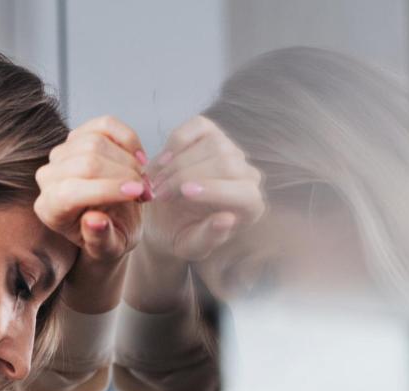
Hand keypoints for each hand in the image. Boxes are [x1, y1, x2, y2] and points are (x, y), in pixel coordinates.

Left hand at [35, 115, 149, 264]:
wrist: (111, 220)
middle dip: (124, 175)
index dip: (107, 189)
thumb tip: (95, 220)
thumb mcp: (108, 249)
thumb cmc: (108, 236)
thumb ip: (100, 239)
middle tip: (147, 193)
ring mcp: (62, 153)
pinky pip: (105, 125)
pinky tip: (140, 159)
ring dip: (129, 161)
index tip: (140, 194)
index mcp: (49, 209)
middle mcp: (48, 178)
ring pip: (96, 142)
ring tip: (143, 183)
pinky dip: (128, 139)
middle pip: (86, 163)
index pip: (71, 192)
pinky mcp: (79, 135)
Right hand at [143, 115, 264, 260]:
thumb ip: (209, 238)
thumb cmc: (181, 235)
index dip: (216, 190)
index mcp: (249, 208)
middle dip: (187, 176)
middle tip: (160, 194)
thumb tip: (226, 218)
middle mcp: (247, 176)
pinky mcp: (211, 133)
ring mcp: (231, 151)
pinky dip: (177, 140)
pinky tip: (163, 161)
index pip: (245, 193)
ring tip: (158, 183)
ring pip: (213, 144)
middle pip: (226, 164)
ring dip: (178, 162)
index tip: (184, 192)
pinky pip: (199, 126)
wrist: (164, 219)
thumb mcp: (190, 247)